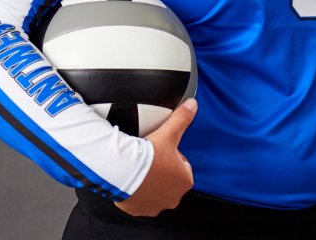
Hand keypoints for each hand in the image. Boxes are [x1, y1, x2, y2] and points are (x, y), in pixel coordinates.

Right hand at [113, 98, 197, 216]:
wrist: (123, 170)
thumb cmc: (149, 156)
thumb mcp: (169, 132)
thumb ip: (182, 118)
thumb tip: (193, 105)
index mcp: (185, 181)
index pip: (183, 165)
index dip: (173, 155)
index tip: (163, 149)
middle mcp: (173, 198)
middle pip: (170, 179)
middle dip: (162, 169)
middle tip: (151, 156)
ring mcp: (155, 206)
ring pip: (155, 191)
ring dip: (150, 181)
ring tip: (141, 166)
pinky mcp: (138, 210)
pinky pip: (140, 199)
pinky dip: (137, 190)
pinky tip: (132, 177)